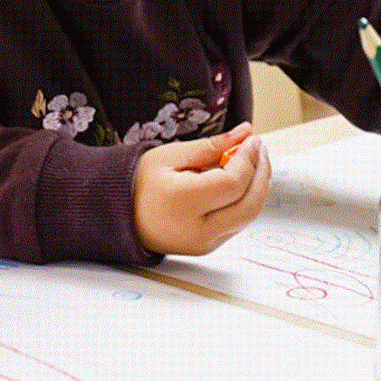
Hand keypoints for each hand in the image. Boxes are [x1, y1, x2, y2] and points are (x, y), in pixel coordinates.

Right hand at [133, 122, 271, 255]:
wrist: (118, 215)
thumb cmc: (139, 182)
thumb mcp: (171, 155)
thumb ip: (212, 145)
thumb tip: (246, 133)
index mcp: (181, 202)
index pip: (232, 183)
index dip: (249, 159)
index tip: (252, 139)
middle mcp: (195, 229)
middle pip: (249, 204)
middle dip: (262, 173)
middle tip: (258, 149)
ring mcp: (203, 243)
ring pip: (248, 216)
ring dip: (258, 187)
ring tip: (252, 161)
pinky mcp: (208, 247)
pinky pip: (238, 223)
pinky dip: (246, 199)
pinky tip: (241, 179)